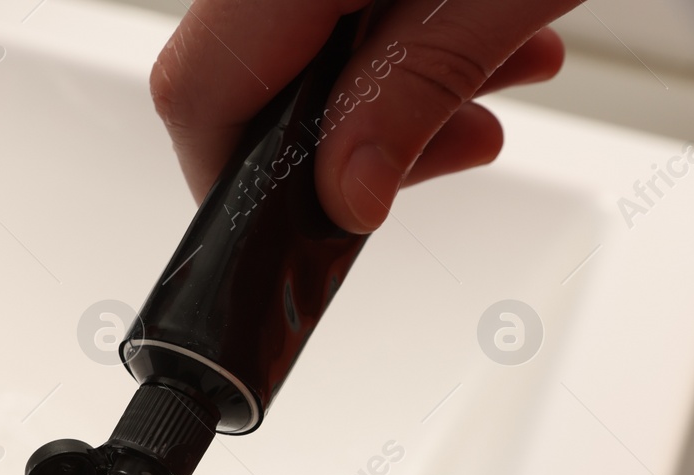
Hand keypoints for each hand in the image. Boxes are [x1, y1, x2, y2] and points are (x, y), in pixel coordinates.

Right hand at [151, 0, 575, 231]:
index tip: (303, 226)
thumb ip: (414, 92)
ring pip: (288, 33)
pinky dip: (399, 29)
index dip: (234, 179)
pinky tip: (489, 29)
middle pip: (236, 68)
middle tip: (437, 156)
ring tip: (495, 82)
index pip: (198, 90)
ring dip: (383, 87)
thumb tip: (346, 196)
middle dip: (335, 139)